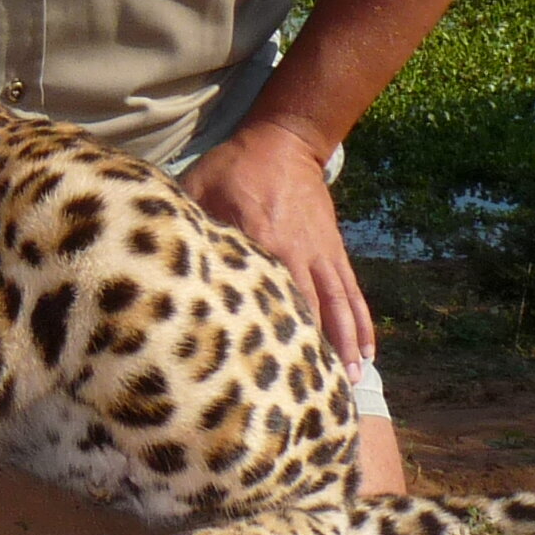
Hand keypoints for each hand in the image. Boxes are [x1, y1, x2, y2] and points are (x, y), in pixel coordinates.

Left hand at [177, 118, 374, 370]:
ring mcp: (322, 254)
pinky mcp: (335, 251)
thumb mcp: (200, 187)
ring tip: (352, 383)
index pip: (270, 296)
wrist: (284, 140)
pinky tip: (368, 352)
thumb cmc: (233, 166)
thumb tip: (165, 265)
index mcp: (264, 240)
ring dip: (347, 345)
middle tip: (320, 394)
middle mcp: (299, 253)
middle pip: (313, 310)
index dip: (273, 336)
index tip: (272, 374)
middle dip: (318, 353)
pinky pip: (352, 292)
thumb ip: (190, 226)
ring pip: (341, 306)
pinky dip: (362, 322)